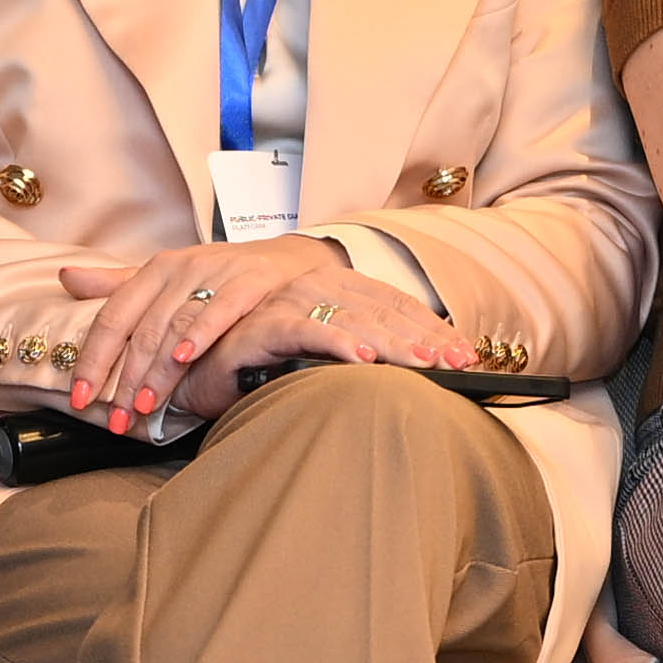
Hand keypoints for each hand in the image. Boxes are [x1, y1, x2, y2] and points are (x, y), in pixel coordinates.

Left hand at [49, 235, 354, 429]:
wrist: (290, 259)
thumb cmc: (220, 276)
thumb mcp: (167, 276)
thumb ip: (117, 283)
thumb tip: (65, 278)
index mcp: (154, 271)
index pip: (112, 318)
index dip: (92, 359)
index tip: (78, 398)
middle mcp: (179, 270)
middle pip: (140, 330)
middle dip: (123, 379)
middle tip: (115, 419)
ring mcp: (213, 274)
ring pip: (173, 325)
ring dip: (155, 370)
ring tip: (143, 406)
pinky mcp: (248, 282)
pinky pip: (219, 310)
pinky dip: (198, 334)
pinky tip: (183, 359)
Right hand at [185, 257, 480, 404]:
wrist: (195, 367)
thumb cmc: (260, 366)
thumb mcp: (319, 360)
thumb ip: (357, 356)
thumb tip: (416, 373)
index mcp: (335, 290)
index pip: (395, 307)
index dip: (432, 329)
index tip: (466, 355)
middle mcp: (315, 288)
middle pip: (382, 312)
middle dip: (424, 339)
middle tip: (458, 363)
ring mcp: (288, 304)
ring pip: (351, 319)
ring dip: (390, 341)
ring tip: (424, 363)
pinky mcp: (260, 326)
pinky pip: (303, 331)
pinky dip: (333, 342)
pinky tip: (360, 359)